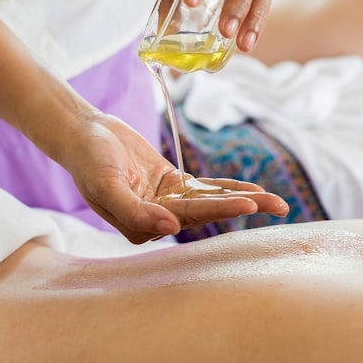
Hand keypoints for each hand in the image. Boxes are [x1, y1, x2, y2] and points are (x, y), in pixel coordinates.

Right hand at [60, 112, 288, 243]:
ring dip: (244, 200)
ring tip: (278, 203)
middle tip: (279, 206)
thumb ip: (134, 211)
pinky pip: (205, 188)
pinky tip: (254, 190)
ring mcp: (167, 201)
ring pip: (211, 201)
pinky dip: (228, 188)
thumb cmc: (88, 160)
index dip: (218, 211)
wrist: (83, 133)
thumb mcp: (105, 185)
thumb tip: (169, 230)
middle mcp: (158, 218)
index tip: (246, 204)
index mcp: (141, 225)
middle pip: (207, 214)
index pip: (186, 219)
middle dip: (243, 208)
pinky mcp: (172, 184)